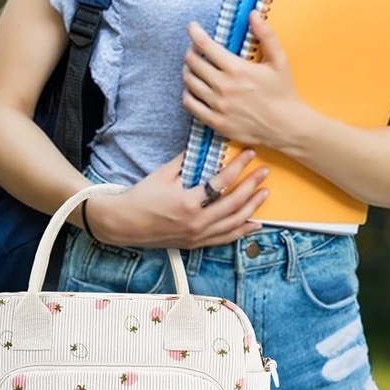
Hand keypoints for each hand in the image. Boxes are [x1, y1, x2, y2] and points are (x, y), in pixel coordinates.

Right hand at [84, 149, 269, 249]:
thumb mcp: (163, 174)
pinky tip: (255, 223)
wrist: (124, 224)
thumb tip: (204, 145)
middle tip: (264, 172)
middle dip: (252, 186)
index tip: (250, 154)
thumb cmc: (141, 197)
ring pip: (234, 223)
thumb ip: (186, 160)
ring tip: (264, 193)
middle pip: (234, 203)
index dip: (238, 166)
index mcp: (188, 203)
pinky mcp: (196, 243)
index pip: (221, 182)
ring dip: (252, 208)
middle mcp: (197, 222)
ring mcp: (198, 235)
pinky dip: (242, 231)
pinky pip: (225, 239)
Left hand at [181, 12, 302, 149]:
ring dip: (188, 71)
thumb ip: (266, 35)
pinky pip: (191, 104)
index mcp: (237, 69)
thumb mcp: (279, 61)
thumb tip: (253, 14)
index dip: (195, 33)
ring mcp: (218, 105)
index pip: (205, 45)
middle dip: (191, 52)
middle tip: (195, 50)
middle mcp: (223, 87)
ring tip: (194, 68)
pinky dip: (188, 94)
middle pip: (193, 63)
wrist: (286, 127)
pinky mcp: (216, 122)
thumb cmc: (283, 93)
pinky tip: (193, 90)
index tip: (192, 27)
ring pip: (189, 82)